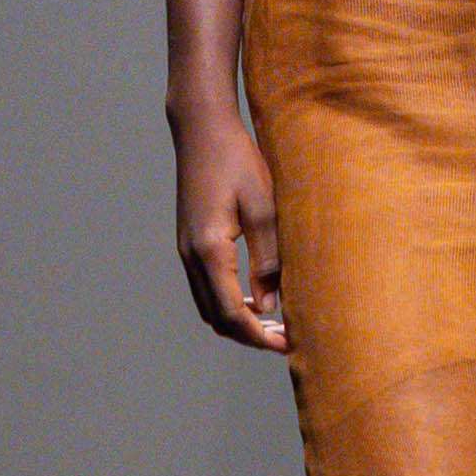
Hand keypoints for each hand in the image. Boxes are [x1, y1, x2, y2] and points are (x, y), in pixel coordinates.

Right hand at [172, 107, 288, 353]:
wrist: (202, 130)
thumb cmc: (237, 161)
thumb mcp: (264, 207)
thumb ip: (268, 258)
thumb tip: (273, 305)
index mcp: (209, 249)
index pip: (232, 313)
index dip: (260, 336)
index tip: (288, 345)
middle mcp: (191, 256)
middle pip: (217, 318)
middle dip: (250, 336)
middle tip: (287, 340)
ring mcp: (186, 251)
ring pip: (209, 307)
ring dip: (239, 322)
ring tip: (275, 325)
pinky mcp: (190, 244)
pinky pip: (206, 288)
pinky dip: (229, 304)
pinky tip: (257, 298)